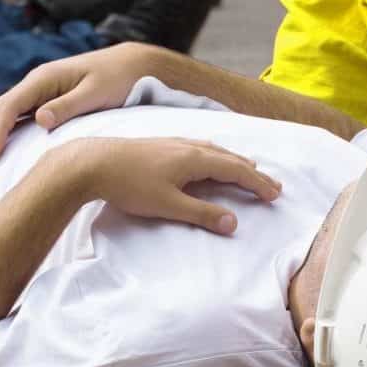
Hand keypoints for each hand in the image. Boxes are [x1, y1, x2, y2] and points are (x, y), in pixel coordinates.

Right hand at [0, 43, 142, 167]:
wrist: (130, 65)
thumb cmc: (117, 79)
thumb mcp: (96, 93)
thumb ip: (68, 106)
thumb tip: (39, 119)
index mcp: (45, 78)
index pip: (11, 105)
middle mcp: (37, 82)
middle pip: (1, 108)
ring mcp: (39, 89)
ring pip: (5, 111)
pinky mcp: (46, 97)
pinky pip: (17, 114)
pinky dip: (3, 129)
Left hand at [71, 137, 281, 234]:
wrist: (92, 163)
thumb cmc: (129, 184)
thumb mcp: (168, 205)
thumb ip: (202, 214)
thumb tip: (233, 222)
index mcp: (195, 159)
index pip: (236, 171)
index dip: (257, 183)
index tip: (275, 194)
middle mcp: (189, 146)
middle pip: (229, 158)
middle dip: (252, 172)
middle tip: (272, 184)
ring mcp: (174, 144)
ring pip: (214, 150)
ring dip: (234, 161)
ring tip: (248, 167)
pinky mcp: (161, 145)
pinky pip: (199, 147)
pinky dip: (215, 154)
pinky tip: (208, 155)